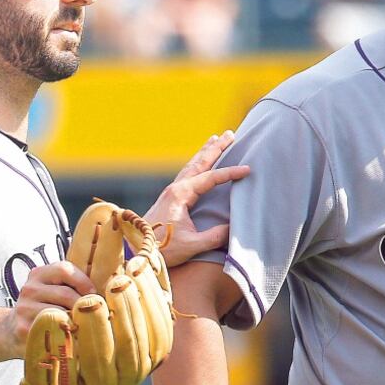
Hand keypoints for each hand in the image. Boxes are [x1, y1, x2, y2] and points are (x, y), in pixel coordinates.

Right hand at [1, 261, 95, 359]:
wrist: (10, 330)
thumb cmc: (44, 307)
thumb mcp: (53, 289)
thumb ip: (73, 285)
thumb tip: (111, 287)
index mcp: (39, 273)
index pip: (65, 269)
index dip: (84, 282)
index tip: (95, 295)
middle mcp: (30, 288)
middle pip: (66, 294)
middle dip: (83, 306)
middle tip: (95, 316)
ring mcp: (24, 308)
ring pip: (60, 313)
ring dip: (76, 321)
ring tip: (83, 327)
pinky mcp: (23, 328)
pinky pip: (51, 330)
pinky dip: (65, 334)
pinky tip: (71, 337)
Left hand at [144, 131, 249, 266]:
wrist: (137, 250)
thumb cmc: (163, 248)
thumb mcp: (191, 245)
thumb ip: (214, 236)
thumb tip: (233, 227)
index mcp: (181, 195)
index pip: (210, 178)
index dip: (230, 173)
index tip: (247, 169)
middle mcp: (176, 188)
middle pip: (200, 162)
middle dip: (216, 147)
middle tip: (231, 134)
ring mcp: (172, 191)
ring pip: (192, 165)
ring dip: (205, 151)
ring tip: (216, 138)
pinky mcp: (170, 197)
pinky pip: (187, 173)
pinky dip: (197, 163)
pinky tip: (201, 162)